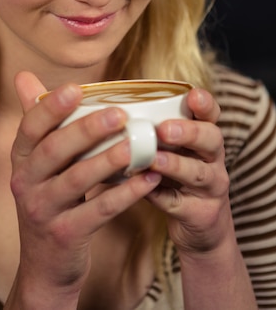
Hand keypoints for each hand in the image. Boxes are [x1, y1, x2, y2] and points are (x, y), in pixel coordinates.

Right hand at [8, 71, 161, 305]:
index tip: (75, 88)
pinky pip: (98, 211)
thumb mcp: (35, 163)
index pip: (29, 128)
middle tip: (119, 113)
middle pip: (53, 151)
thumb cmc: (48, 198)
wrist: (45, 264)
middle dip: (85, 130)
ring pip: (77, 181)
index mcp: (21, 160)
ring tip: (136, 144)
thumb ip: (37, 120)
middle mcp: (25, 183)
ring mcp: (43, 211)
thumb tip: (24, 75)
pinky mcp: (65, 235)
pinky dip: (125, 194)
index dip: (50, 107)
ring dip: (108, 160)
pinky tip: (148, 179)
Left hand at [145, 88, 231, 255]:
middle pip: (212, 140)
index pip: (211, 115)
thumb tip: (109, 112)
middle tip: (164, 129)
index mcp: (205, 138)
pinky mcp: (201, 213)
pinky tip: (145, 190)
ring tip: (153, 159)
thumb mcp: (175, 151)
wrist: (202, 228)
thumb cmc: (178, 178)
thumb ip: (155, 133)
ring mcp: (211, 187)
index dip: (205, 104)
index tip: (192, 95)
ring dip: (174, 165)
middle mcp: (213, 159)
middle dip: (189, 132)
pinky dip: (161, 196)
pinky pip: (179, 203)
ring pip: (198, 173)